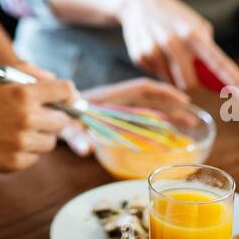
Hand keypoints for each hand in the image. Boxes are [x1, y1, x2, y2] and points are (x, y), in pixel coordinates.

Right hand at [0, 77, 75, 172]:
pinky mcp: (16, 163)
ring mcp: (22, 143)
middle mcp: (27, 118)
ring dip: (41, 136)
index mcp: (24, 93)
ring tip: (19, 130)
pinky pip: (35, 157)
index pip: (65, 91)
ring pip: (51, 142)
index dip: (68, 94)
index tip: (67, 98)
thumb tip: (53, 80)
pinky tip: (8, 143)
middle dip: (54, 117)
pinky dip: (27, 151)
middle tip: (39, 116)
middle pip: (62, 120)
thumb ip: (28, 71)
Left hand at [60, 78, 200, 155]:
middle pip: (150, 99)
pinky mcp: (114, 119)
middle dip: (173, 106)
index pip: (141, 89)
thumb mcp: (65, 126)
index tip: (183, 99)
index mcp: (108, 97)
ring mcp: (116, 109)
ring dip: (168, 115)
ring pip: (148, 108)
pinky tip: (167, 134)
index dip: (163, 92)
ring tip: (190, 126)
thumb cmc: (56, 116)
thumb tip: (86, 150)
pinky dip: (156, 124)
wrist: (44, 111)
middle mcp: (116, 101)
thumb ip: (74, 137)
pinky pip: (140, 118)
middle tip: (194, 119)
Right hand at [116, 0, 238, 93]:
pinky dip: (161, 70)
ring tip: (170, 57)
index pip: (217, 62)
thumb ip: (207, 50)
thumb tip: (221, 81)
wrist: (138, 2)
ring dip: (177, 77)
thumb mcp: (195, 24)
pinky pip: (157, 77)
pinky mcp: (140, 56)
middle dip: (195, 84)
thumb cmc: (174, 16)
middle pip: (191, 83)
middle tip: (192, 72)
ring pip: (173, 83)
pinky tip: (157, 52)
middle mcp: (173, 42)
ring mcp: (154, 50)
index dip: (233, 80)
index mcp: (193, 33)